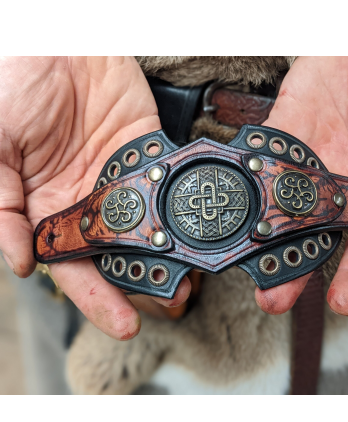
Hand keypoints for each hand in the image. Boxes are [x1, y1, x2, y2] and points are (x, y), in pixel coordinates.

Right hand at [0, 57, 190, 339]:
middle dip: (143, 285)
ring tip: (192, 280)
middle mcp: (87, 202)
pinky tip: (195, 232)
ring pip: (148, 228)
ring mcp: (122, 181)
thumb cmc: (11, 84)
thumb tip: (21, 263)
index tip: (124, 323)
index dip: (97, 297)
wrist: (53, 39)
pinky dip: (182, 209)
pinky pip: (167, 187)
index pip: (74, 266)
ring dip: (170, 255)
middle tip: (171, 306)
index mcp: (47, 209)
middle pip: (118, 255)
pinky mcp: (149, 155)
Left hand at [257, 57, 347, 314]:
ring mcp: (308, 163)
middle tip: (273, 300)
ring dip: (260, 238)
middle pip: (313, 239)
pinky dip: (249, 181)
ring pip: (279, 209)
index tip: (342, 301)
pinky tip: (234, 206)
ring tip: (245, 263)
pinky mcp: (284, 132)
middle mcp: (340, 188)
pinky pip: (263, 159)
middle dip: (293, 271)